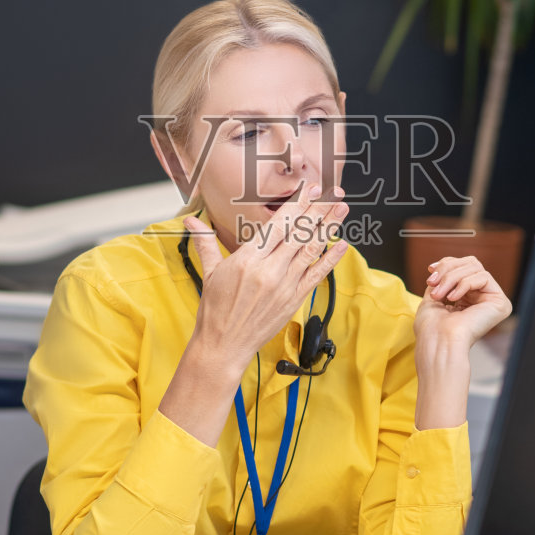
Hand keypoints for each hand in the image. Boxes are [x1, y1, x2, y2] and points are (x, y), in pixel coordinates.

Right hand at [184, 183, 348, 375]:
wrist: (224, 345)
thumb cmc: (215, 310)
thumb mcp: (210, 272)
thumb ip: (205, 242)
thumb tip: (192, 220)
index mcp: (248, 260)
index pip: (278, 224)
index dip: (297, 205)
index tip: (310, 189)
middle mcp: (269, 271)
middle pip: (299, 233)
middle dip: (318, 210)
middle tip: (334, 192)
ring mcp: (284, 286)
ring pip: (311, 250)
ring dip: (328, 228)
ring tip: (342, 210)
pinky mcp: (294, 300)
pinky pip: (316, 276)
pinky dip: (330, 260)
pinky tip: (342, 245)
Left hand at [413, 256, 511, 350]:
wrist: (438, 343)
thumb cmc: (432, 328)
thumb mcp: (434, 296)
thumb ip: (442, 280)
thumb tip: (442, 264)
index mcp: (469, 299)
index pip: (465, 267)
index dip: (448, 264)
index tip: (430, 269)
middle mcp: (483, 299)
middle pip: (471, 263)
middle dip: (448, 270)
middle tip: (432, 283)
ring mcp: (493, 301)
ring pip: (475, 268)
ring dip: (451, 278)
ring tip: (439, 295)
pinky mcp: (500, 303)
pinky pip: (483, 277)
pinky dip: (464, 284)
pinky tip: (453, 299)